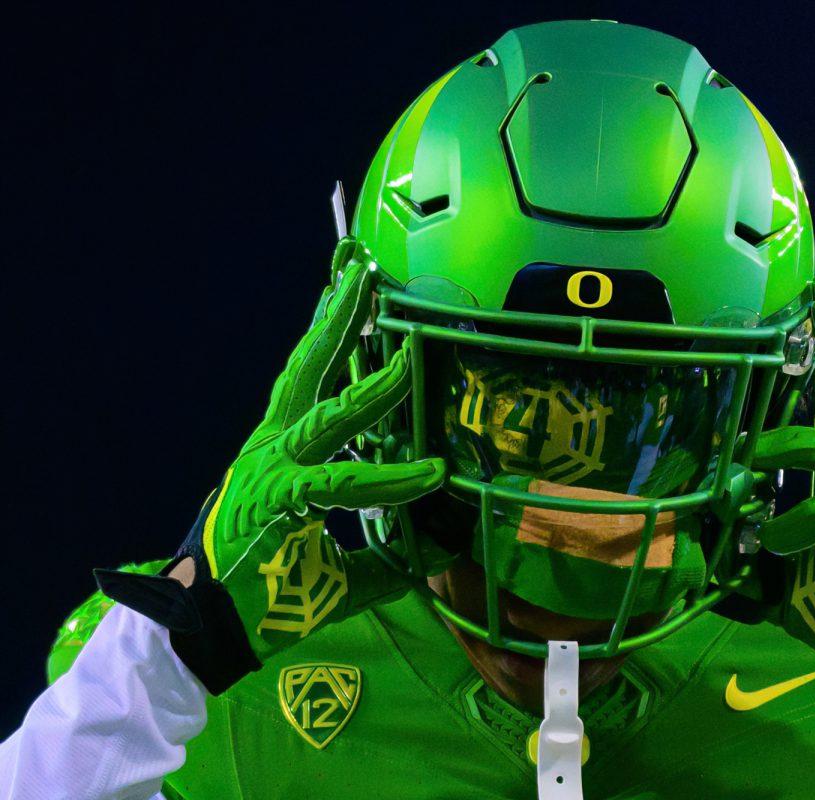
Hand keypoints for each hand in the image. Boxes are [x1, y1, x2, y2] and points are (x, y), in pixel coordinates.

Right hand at [98, 255, 442, 688]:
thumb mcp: (336, 569)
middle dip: (337, 320)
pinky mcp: (278, 501)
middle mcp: (272, 448)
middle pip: (308, 370)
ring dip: (372, 381)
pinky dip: (390, 479)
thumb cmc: (267, 596)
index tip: (354, 298)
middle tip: (364, 272)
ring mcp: (271, 469)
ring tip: (408, 353)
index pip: (311, 383)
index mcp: (280, 452)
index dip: (333, 341)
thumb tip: (436, 552)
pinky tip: (430, 472)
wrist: (207, 633)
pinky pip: (342, 483)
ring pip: (327, 413)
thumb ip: (385, 556)